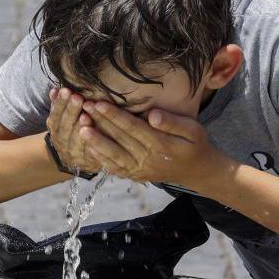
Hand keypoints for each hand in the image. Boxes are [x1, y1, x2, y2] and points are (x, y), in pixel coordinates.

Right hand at [45, 87, 103, 173]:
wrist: (72, 160)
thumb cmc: (70, 132)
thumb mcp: (61, 119)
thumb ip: (59, 105)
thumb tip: (54, 90)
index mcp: (55, 129)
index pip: (56, 116)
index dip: (60, 104)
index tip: (67, 91)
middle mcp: (61, 142)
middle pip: (65, 127)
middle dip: (71, 112)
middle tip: (78, 98)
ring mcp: (73, 154)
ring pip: (75, 141)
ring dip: (80, 128)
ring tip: (86, 116)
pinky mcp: (88, 163)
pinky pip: (89, 154)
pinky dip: (92, 144)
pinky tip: (97, 135)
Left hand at [80, 100, 216, 186]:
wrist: (198, 171)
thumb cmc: (195, 144)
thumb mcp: (193, 130)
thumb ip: (172, 122)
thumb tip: (151, 115)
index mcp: (160, 144)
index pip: (132, 127)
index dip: (114, 115)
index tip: (99, 103)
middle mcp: (148, 159)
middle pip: (120, 139)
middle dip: (100, 122)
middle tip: (83, 107)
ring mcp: (140, 169)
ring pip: (114, 155)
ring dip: (96, 142)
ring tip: (81, 128)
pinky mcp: (136, 175)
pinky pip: (116, 169)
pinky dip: (102, 160)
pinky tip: (89, 149)